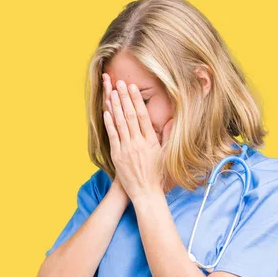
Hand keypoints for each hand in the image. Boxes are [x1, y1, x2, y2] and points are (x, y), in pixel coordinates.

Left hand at [102, 73, 171, 201]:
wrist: (146, 193)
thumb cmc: (158, 175)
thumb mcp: (167, 154)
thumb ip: (167, 136)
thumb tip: (170, 120)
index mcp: (151, 141)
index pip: (143, 116)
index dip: (137, 100)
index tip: (133, 87)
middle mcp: (138, 143)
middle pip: (130, 116)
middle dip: (124, 98)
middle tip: (120, 83)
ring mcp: (127, 149)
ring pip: (120, 123)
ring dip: (115, 106)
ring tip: (111, 92)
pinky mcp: (117, 156)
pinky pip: (112, 136)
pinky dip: (109, 123)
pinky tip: (106, 112)